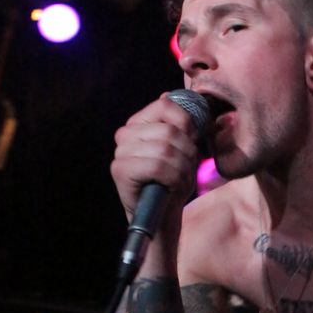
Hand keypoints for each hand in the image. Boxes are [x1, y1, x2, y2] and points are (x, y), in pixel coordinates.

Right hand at [111, 93, 199, 223]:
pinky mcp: (120, 171)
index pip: (166, 105)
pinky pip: (158, 166)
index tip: (192, 143)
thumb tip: (169, 94)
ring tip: (179, 179)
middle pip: (169, 130)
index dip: (188, 124)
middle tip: (185, 169)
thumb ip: (178, 122)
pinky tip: (171, 187)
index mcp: (138, 124)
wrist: (164, 218)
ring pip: (165, 148)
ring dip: (182, 167)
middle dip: (187, 152)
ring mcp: (120, 152)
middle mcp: (124, 135)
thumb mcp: (182, 148)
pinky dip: (174, 178)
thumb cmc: (174, 183)